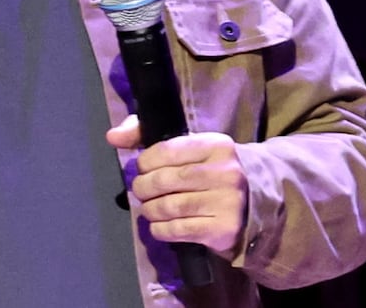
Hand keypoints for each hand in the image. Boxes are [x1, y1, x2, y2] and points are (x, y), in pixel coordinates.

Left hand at [106, 115, 248, 253]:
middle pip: (164, 180)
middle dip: (143, 188)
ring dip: (150, 210)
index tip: (143, 168)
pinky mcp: (223, 229)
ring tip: (149, 208)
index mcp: (216, 144)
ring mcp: (227, 202)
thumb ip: (147, 136)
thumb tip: (112, 136)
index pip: (165, 150)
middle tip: (141, 192)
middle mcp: (225, 171)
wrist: (254, 204)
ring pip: (168, 206)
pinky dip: (160, 229)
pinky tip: (159, 225)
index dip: (145, 162)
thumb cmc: (212, 171)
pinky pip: (178, 230)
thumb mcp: (190, 148)